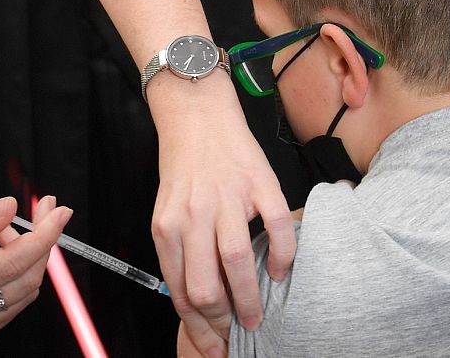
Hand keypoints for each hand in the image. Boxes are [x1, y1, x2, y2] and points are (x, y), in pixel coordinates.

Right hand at [0, 195, 71, 348]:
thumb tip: (10, 208)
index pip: (12, 263)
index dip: (43, 235)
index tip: (58, 211)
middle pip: (25, 280)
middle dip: (39, 242)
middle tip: (35, 210)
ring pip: (24, 293)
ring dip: (26, 257)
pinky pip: (11, 304)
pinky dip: (14, 275)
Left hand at [152, 85, 292, 357]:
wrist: (197, 115)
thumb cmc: (184, 167)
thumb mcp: (168, 212)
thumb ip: (179, 251)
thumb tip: (196, 303)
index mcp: (168, 226)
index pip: (180, 291)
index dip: (198, 327)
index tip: (212, 345)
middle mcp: (194, 214)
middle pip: (205, 286)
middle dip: (223, 322)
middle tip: (238, 331)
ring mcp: (228, 198)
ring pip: (236, 263)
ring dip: (250, 300)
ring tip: (258, 316)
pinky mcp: (259, 182)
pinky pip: (277, 227)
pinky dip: (281, 256)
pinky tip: (279, 270)